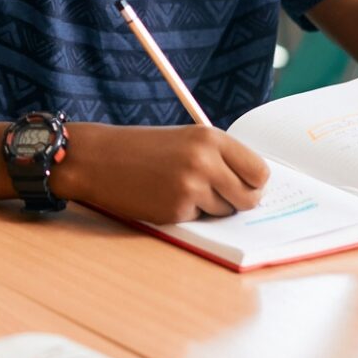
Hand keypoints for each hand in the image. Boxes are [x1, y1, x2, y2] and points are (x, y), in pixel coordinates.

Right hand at [54, 122, 269, 223]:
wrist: (96, 159)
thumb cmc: (141, 149)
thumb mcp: (185, 140)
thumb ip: (219, 158)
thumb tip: (253, 188)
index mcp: (210, 137)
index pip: (260, 171)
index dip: (254, 183)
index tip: (243, 184)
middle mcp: (205, 160)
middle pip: (250, 197)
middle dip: (238, 202)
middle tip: (217, 195)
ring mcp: (190, 187)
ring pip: (225, 212)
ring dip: (210, 208)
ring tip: (180, 189)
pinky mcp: (175, 210)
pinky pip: (199, 219)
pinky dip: (187, 214)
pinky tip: (164, 198)